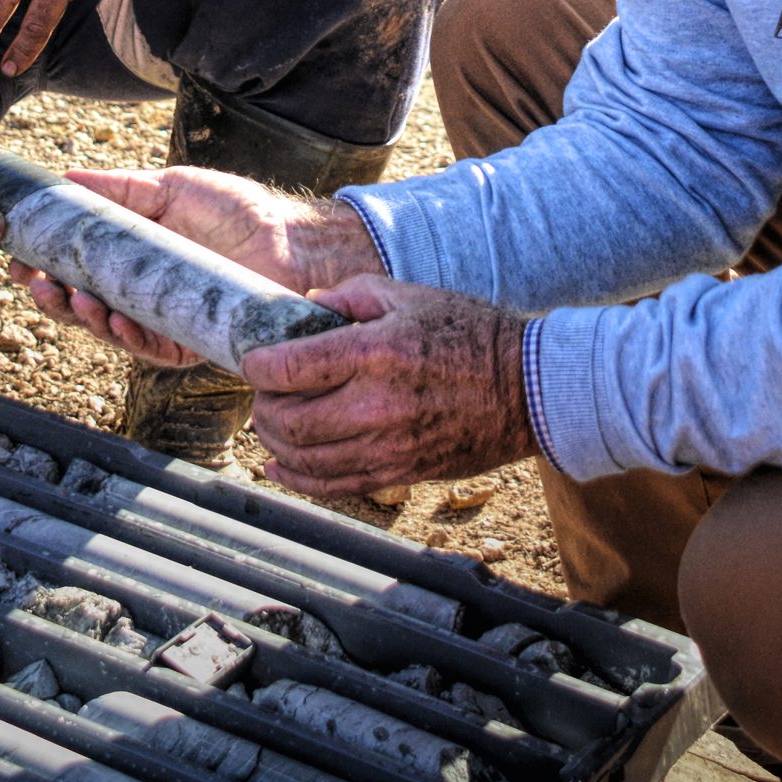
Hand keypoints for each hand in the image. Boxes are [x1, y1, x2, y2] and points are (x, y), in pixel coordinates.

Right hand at [5, 164, 382, 365]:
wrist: (291, 241)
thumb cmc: (237, 211)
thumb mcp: (172, 188)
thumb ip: (120, 190)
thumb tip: (64, 178)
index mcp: (135, 255)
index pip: (78, 268)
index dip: (46, 267)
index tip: (20, 259)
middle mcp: (143, 291)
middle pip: (84, 304)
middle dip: (54, 298)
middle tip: (36, 285)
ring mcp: (164, 319)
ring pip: (110, 330)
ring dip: (83, 318)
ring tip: (71, 299)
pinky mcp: (189, 344)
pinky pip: (149, 348)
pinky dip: (127, 337)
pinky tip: (115, 318)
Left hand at [241, 276, 532, 499]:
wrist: (527, 388)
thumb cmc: (470, 333)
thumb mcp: (409, 295)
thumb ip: (351, 294)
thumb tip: (306, 304)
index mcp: (374, 352)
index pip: (288, 368)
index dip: (257, 366)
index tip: (254, 360)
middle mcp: (374, 405)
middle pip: (288, 420)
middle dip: (262, 406)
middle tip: (264, 392)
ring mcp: (387, 447)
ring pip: (304, 459)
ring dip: (274, 442)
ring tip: (271, 423)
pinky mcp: (399, 473)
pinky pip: (332, 487)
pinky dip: (297, 479)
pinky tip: (280, 466)